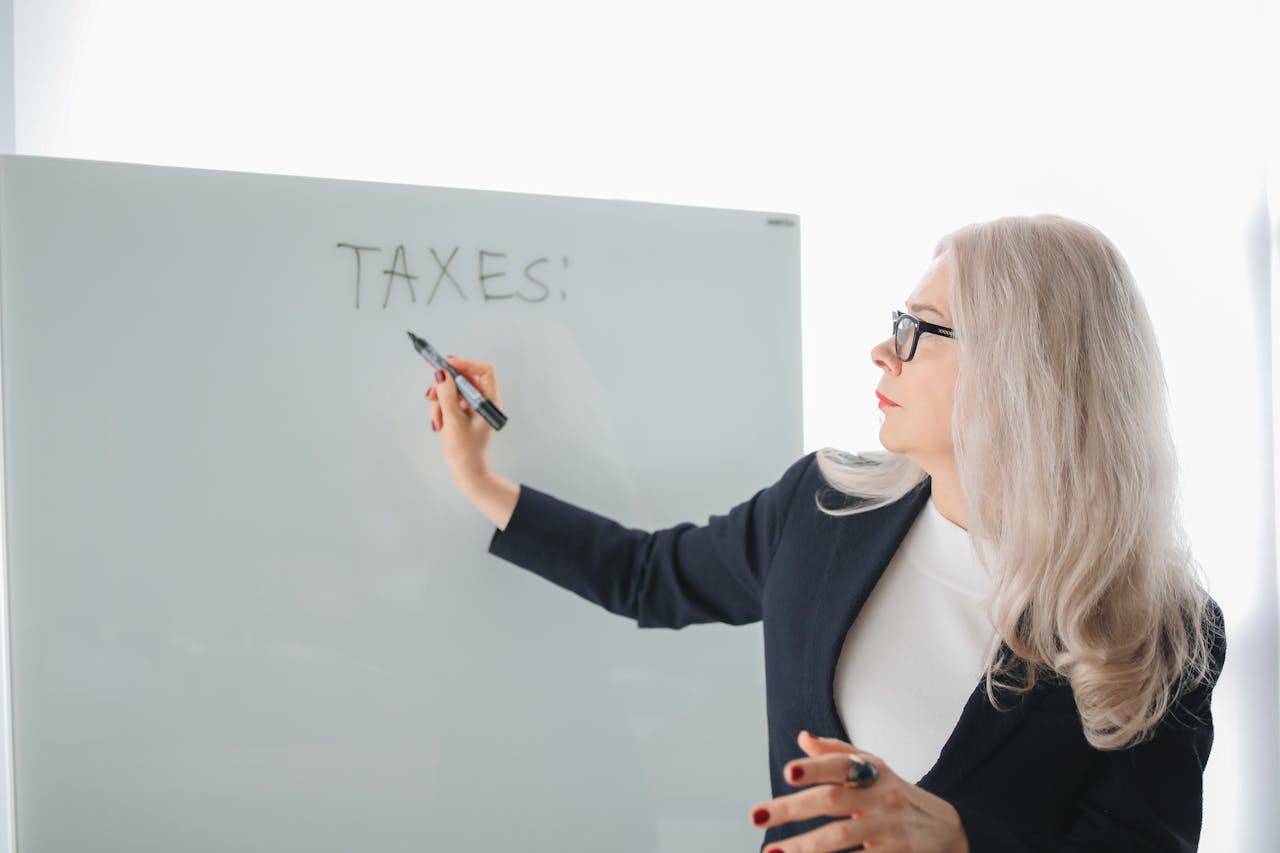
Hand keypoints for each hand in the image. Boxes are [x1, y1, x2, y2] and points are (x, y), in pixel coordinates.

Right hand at [426, 356, 501, 489]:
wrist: (467, 474)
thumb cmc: (466, 452)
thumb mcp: (454, 421)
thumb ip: (447, 395)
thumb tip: (441, 373)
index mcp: (489, 402)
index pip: (484, 371)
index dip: (466, 364)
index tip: (446, 365)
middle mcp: (484, 402)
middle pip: (464, 379)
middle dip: (445, 386)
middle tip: (431, 395)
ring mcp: (473, 409)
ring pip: (453, 391)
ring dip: (440, 402)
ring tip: (437, 420)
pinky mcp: (463, 415)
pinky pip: (450, 403)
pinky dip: (441, 410)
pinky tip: (438, 425)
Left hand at [749, 731, 968, 852]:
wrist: (951, 829)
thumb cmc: (899, 796)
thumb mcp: (875, 769)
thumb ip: (837, 753)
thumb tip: (803, 738)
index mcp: (871, 772)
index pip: (840, 764)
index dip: (815, 767)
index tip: (787, 773)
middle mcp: (879, 797)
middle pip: (832, 800)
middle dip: (792, 808)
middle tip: (756, 816)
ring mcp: (887, 829)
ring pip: (841, 836)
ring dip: (805, 846)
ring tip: (772, 852)